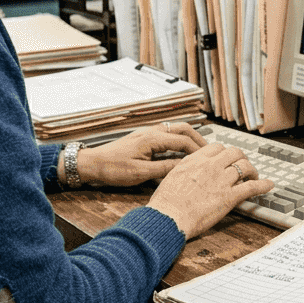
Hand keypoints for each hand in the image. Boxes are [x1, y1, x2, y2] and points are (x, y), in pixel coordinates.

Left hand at [75, 122, 207, 187]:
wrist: (93, 163)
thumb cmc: (113, 169)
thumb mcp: (140, 173)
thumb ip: (164, 169)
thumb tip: (185, 168)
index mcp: (153, 139)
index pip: (184, 141)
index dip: (199, 151)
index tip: (210, 160)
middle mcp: (152, 132)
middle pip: (183, 129)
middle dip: (198, 139)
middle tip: (211, 151)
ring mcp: (148, 133)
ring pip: (175, 130)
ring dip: (189, 137)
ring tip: (200, 151)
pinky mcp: (144, 138)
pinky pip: (167, 134)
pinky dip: (178, 140)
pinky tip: (181, 151)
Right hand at [147, 143, 272, 239]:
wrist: (168, 217)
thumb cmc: (165, 203)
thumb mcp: (171, 177)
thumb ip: (184, 170)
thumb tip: (188, 170)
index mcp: (195, 160)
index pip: (216, 147)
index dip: (224, 153)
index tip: (226, 159)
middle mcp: (210, 166)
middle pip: (234, 152)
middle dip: (241, 158)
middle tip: (243, 165)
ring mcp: (221, 180)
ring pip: (245, 166)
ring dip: (252, 170)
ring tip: (254, 176)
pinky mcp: (229, 197)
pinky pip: (252, 187)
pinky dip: (263, 185)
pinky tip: (268, 185)